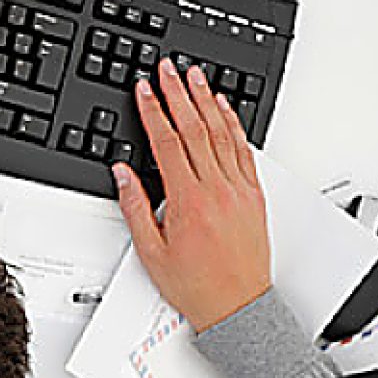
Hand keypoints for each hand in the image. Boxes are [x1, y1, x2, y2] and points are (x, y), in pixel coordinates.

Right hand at [112, 59, 270, 332]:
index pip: (167, 143)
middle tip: (168, 69)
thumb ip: (135, 207)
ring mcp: (239, 190)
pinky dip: (234, 126)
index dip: (154, 111)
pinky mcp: (254, 196)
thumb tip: (123, 174)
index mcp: (189, 201)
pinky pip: (244, 151)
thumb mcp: (151, 252)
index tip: (145, 89)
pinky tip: (225, 111)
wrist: (238, 308)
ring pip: (223, 134)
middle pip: (196, 129)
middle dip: (178, 94)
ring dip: (207, 101)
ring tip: (196, 77)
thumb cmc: (196, 285)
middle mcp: (218, 190)